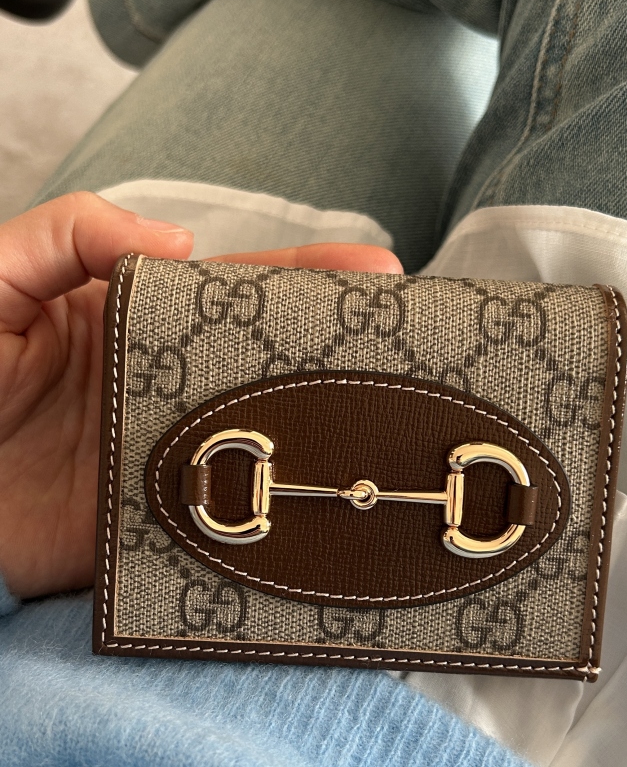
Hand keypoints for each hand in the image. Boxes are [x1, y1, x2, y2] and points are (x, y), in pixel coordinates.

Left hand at [0, 192, 401, 597]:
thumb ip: (70, 233)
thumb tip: (185, 241)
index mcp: (140, 322)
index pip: (238, 291)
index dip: (306, 279)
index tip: (373, 274)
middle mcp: (168, 389)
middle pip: (271, 368)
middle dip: (343, 358)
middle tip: (417, 352)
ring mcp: (167, 461)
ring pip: (265, 446)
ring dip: (328, 439)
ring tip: (400, 429)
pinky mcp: (153, 533)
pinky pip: (227, 526)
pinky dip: (282, 525)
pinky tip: (334, 518)